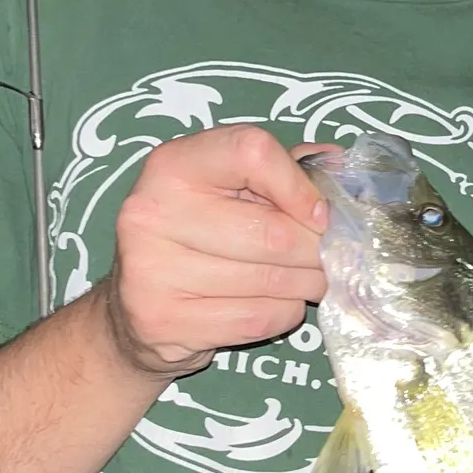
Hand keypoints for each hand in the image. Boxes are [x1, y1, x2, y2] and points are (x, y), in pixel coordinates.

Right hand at [104, 125, 330, 376]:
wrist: (134, 310)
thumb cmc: (198, 237)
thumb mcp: (229, 189)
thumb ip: (281, 170)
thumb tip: (339, 164)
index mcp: (174, 164)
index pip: (252, 152)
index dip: (300, 185)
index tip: (320, 213)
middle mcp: (153, 211)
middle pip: (273, 232)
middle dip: (317, 250)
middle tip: (330, 257)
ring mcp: (152, 268)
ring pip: (270, 280)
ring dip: (306, 284)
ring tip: (308, 280)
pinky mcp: (164, 319)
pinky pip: (257, 318)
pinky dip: (283, 313)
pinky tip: (275, 304)